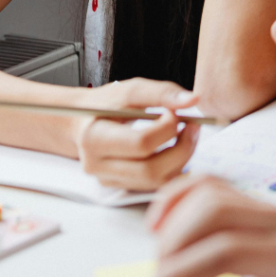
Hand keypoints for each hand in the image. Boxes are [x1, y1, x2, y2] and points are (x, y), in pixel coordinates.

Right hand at [73, 78, 200, 190]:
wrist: (81, 122)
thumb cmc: (107, 103)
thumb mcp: (131, 90)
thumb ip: (162, 93)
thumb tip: (194, 100)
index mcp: (95, 138)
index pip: (141, 143)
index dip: (168, 127)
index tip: (177, 112)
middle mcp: (97, 166)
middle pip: (150, 170)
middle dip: (182, 148)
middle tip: (194, 126)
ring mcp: (107, 180)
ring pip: (155, 182)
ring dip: (181, 158)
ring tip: (187, 135)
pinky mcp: (118, 186)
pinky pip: (152, 184)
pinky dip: (172, 167)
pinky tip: (175, 147)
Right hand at [145, 174, 275, 276]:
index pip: (225, 250)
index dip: (180, 273)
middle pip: (213, 210)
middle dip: (174, 245)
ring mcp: (272, 208)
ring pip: (209, 191)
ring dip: (174, 224)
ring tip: (166, 266)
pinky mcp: (259, 206)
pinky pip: (213, 187)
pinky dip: (180, 200)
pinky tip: (161, 227)